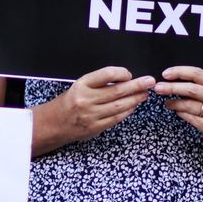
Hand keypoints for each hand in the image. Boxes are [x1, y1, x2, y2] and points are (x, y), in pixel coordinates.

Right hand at [36, 67, 154, 150]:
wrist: (53, 123)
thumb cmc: (68, 102)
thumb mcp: (79, 86)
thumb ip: (99, 83)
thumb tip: (124, 80)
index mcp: (81, 85)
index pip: (106, 74)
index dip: (122, 73)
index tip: (129, 74)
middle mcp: (86, 99)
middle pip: (117, 91)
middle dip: (137, 86)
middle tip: (149, 81)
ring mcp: (91, 115)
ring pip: (120, 106)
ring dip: (135, 99)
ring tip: (144, 94)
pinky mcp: (95, 127)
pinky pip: (116, 118)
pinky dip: (127, 111)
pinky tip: (134, 106)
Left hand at [154, 66, 202, 161]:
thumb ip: (199, 88)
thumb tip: (173, 80)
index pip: (198, 74)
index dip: (180, 72)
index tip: (165, 74)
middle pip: (192, 89)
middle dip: (172, 87)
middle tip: (158, 88)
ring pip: (190, 105)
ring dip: (174, 102)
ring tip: (167, 102)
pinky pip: (191, 118)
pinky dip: (181, 113)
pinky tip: (176, 111)